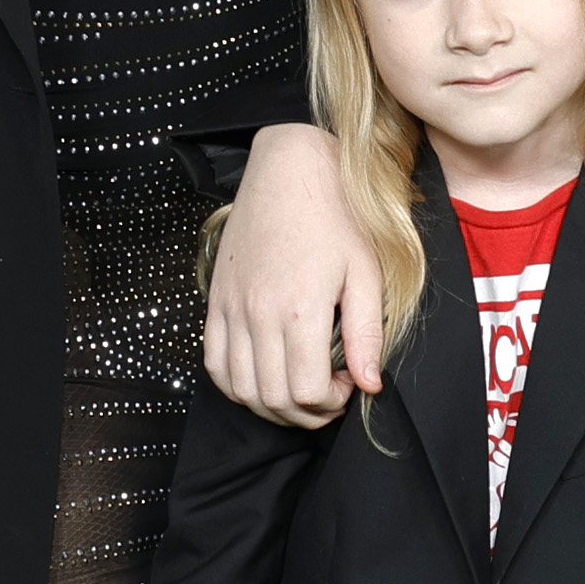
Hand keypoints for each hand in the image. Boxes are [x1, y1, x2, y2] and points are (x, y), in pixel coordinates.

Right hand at [202, 122, 381, 428]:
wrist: (289, 170)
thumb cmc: (335, 216)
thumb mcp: (366, 272)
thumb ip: (366, 333)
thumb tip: (370, 384)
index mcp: (300, 309)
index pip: (306, 392)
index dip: (332, 403)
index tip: (349, 385)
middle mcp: (258, 314)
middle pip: (273, 398)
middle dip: (306, 413)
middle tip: (329, 396)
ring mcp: (231, 308)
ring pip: (240, 389)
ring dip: (271, 406)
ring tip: (299, 392)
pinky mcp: (216, 301)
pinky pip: (213, 363)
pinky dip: (236, 384)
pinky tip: (264, 377)